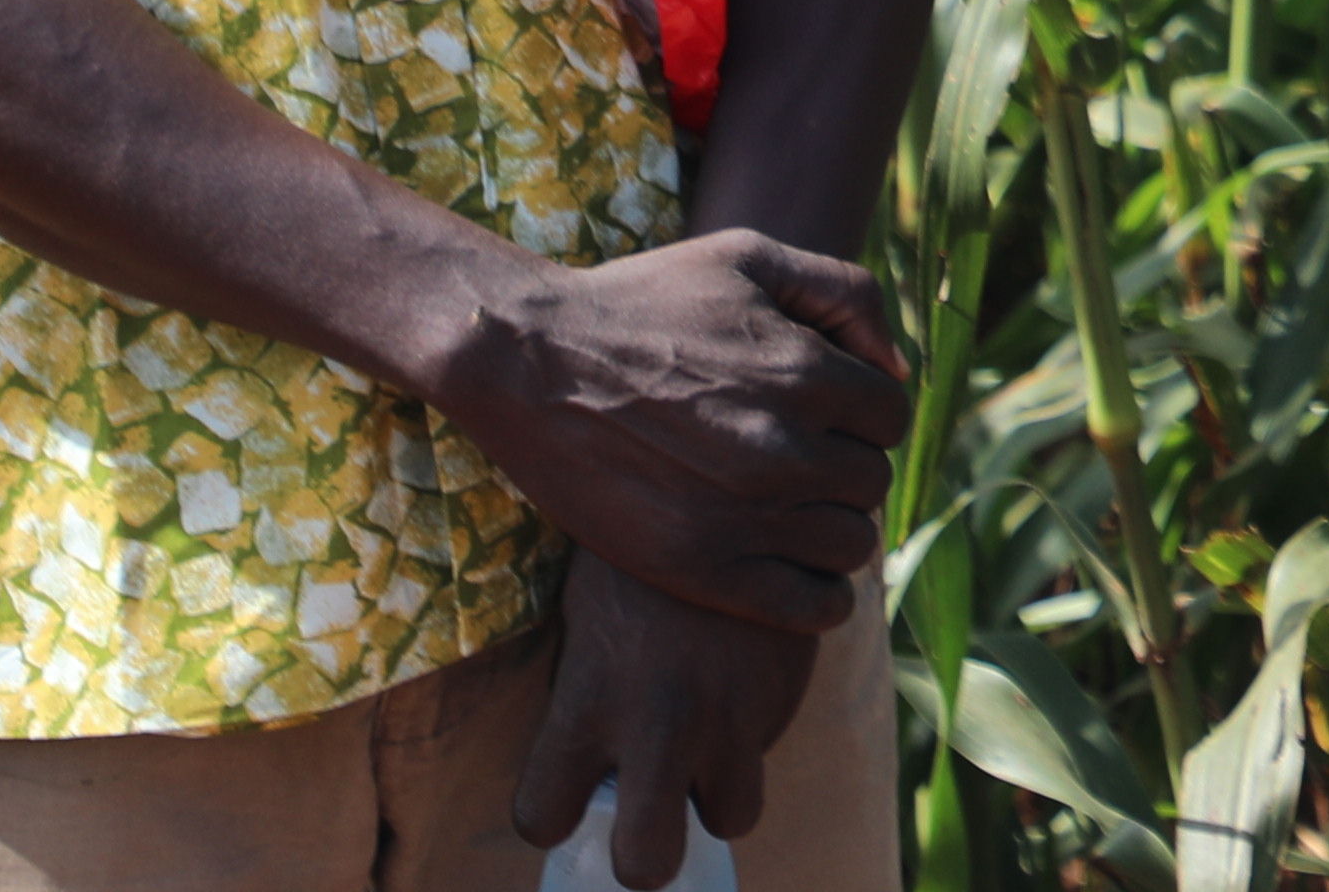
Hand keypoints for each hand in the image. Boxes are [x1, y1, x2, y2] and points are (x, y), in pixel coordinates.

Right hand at [424, 231, 909, 629]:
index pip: (890, 418)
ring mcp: (742, 516)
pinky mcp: (698, 569)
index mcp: (805, 373)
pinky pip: (810, 607)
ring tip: (792, 513)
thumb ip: (847, 295)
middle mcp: (783, 449)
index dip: (863, 415)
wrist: (528, 362)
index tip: (825, 418)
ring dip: (833, 531)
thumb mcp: (752, 259)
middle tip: (799, 463)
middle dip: (845, 470)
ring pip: (849, 546)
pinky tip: (795, 572)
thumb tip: (898, 368)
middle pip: (871, 483)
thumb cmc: (642, 301)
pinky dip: (821, 598)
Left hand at [513, 551, 823, 891]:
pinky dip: (757, 725)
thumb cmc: (634, 549)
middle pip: (646, 863)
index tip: (561, 786)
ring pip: (733, 816)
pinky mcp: (787, 693)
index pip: (541, 818)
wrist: (728, 475)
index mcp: (586, 702)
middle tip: (647, 810)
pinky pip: (770, 746)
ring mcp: (731, 715)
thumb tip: (592, 762)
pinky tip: (743, 668)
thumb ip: (587, 694)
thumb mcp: (587, 617)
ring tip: (706, 736)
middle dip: (646, 852)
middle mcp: (657, 723)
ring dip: (719, 788)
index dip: (549, 809)